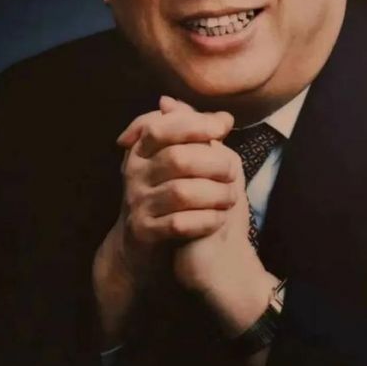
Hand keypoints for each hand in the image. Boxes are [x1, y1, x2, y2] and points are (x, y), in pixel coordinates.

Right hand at [93, 96, 274, 342]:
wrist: (141, 247)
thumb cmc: (167, 196)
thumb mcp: (177, 161)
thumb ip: (198, 138)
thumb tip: (225, 118)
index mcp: (141, 150)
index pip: (161, 127)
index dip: (194, 124)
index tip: (223, 128)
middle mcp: (134, 173)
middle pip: (177, 159)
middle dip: (213, 163)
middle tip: (233, 172)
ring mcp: (136, 203)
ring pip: (181, 193)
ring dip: (214, 194)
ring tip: (231, 197)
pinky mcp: (143, 232)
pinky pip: (179, 224)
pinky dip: (205, 220)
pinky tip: (218, 219)